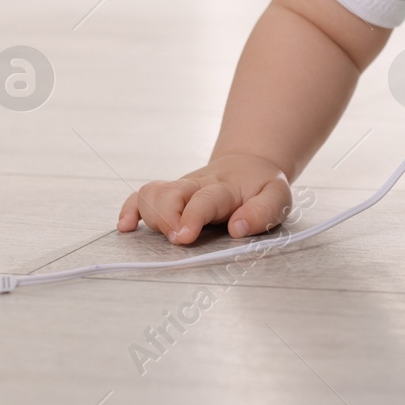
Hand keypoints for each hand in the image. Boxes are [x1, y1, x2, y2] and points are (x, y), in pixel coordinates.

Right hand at [116, 153, 293, 245]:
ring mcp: (180, 189)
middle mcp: (198, 186)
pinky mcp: (168, 194)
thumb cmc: (261, 187)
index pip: (205, 199)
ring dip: (149, 214)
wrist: (248, 165)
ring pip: (152, 193)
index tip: (184, 237)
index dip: (192, 216)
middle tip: (177, 239)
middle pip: (170, 193)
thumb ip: (263, 212)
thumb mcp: (278, 197)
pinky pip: (141, 196)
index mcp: (225, 188)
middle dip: (166, 217)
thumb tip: (237, 228)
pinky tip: (126, 227)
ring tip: (161, 234)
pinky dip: (129, 210)